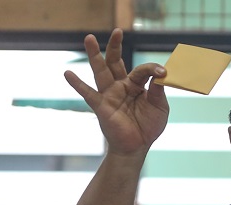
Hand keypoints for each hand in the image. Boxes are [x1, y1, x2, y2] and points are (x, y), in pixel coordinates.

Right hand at [64, 28, 169, 156]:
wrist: (137, 147)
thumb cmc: (148, 126)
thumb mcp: (159, 107)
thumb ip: (158, 90)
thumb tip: (161, 74)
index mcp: (135, 85)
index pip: (143, 70)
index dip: (153, 69)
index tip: (163, 72)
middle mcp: (120, 86)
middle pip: (115, 62)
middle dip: (115, 46)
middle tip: (117, 31)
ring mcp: (109, 95)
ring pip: (101, 71)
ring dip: (95, 55)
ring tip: (89, 38)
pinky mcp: (101, 107)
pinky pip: (88, 94)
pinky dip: (77, 84)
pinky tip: (67, 73)